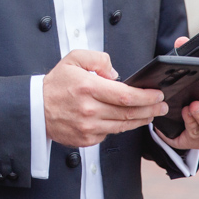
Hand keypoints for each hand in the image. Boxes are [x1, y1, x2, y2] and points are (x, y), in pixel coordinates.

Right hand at [43, 49, 168, 147]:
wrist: (36, 108)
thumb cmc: (56, 84)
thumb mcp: (74, 59)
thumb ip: (98, 59)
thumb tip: (116, 74)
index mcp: (88, 87)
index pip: (125, 95)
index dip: (146, 96)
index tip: (157, 94)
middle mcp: (89, 109)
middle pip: (129, 113)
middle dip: (150, 109)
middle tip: (162, 106)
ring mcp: (88, 127)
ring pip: (123, 126)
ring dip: (140, 120)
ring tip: (151, 114)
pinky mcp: (86, 139)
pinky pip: (110, 133)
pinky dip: (120, 126)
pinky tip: (126, 120)